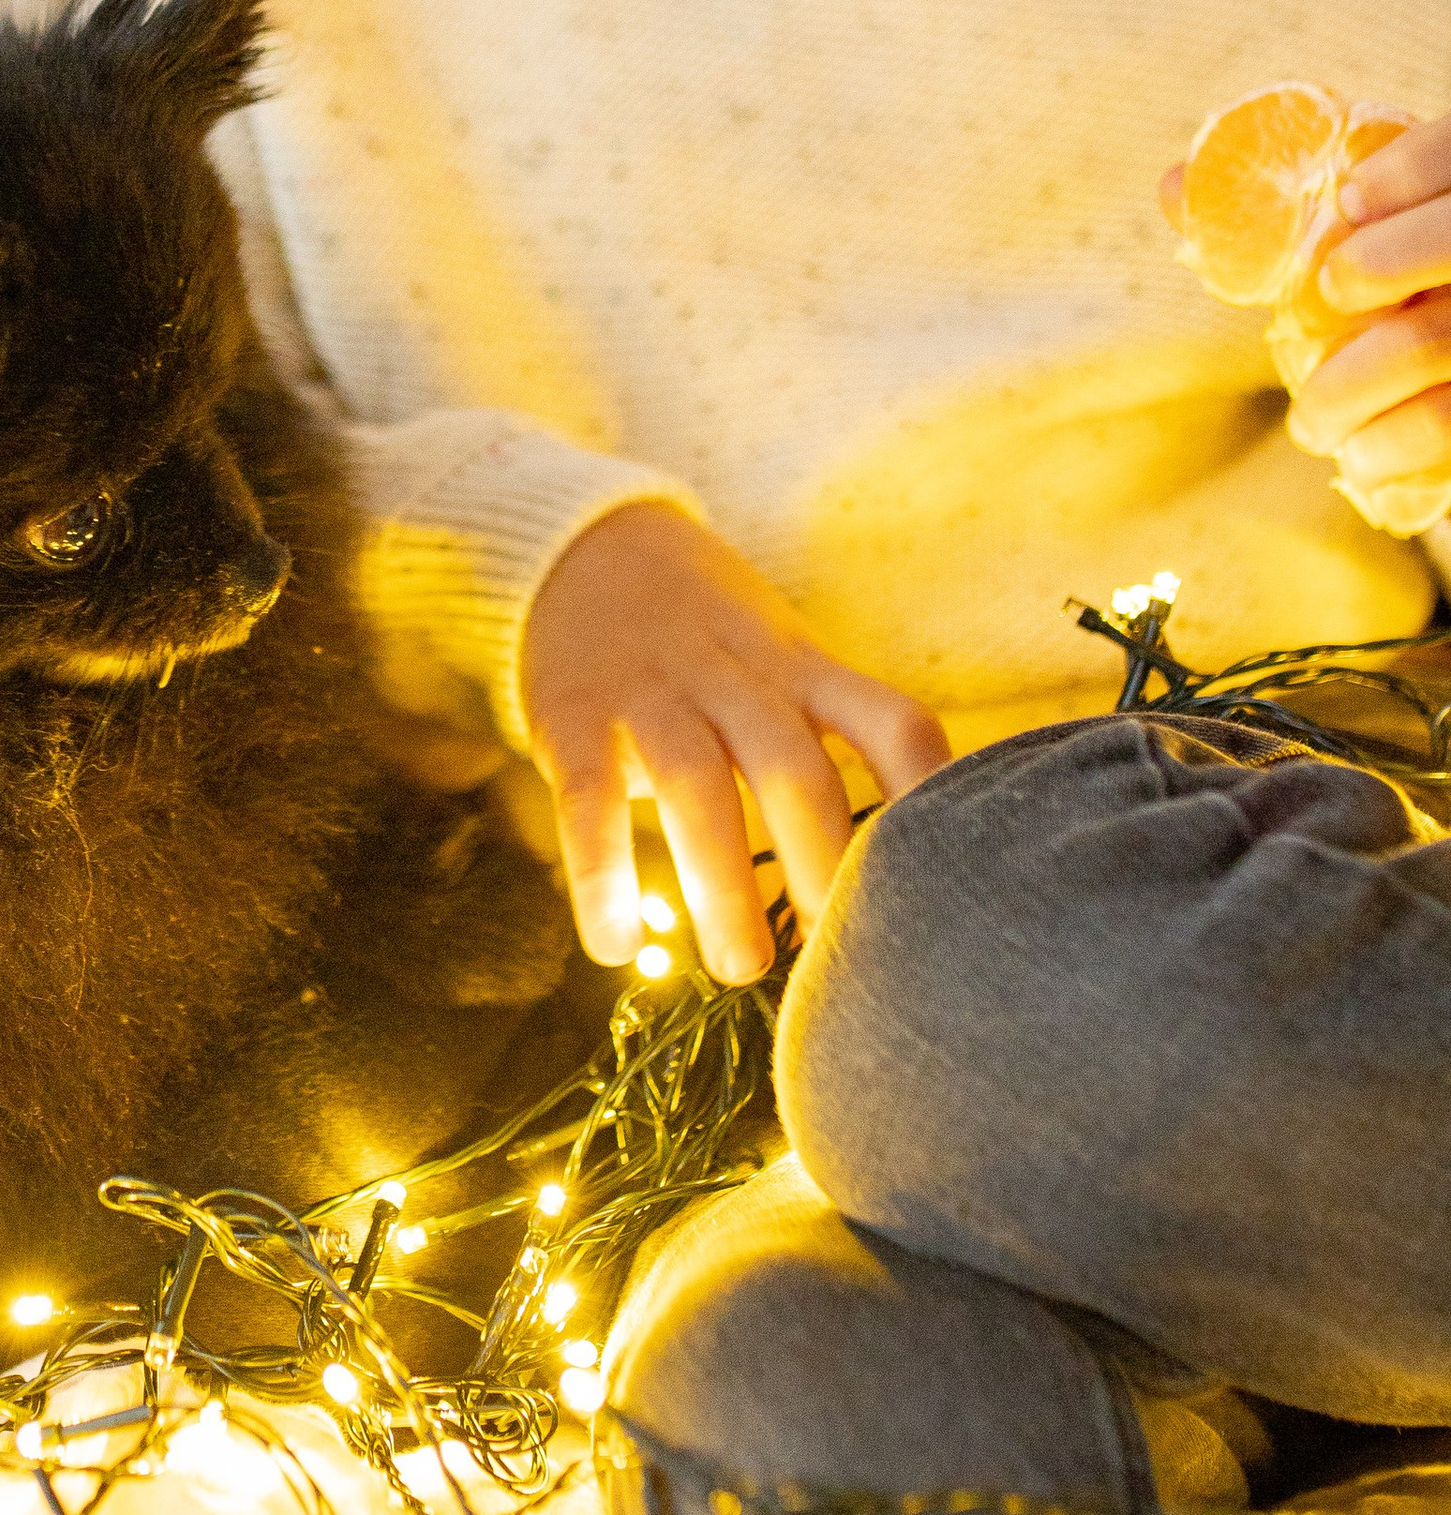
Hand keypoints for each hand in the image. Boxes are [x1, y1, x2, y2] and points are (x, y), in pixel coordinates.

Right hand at [518, 501, 949, 984]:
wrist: (580, 546)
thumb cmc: (703, 633)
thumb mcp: (783, 656)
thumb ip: (835, 728)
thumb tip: (906, 856)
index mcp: (802, 668)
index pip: (891, 722)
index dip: (926, 798)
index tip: (942, 881)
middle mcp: (734, 676)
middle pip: (794, 767)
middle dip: (822, 864)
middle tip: (837, 956)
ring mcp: (650, 691)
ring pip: (696, 786)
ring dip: (722, 883)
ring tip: (743, 968)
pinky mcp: (572, 713)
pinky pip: (589, 798)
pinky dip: (602, 874)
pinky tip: (616, 944)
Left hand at [1160, 113, 1450, 513]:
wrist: (1435, 381)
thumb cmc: (1387, 301)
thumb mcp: (1349, 251)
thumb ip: (1272, 214)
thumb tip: (1173, 187)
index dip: (1411, 167)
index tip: (1348, 201)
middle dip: (1384, 263)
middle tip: (1328, 297)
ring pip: (1436, 341)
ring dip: (1357, 386)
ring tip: (1309, 425)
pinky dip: (1400, 446)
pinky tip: (1361, 463)